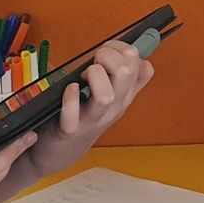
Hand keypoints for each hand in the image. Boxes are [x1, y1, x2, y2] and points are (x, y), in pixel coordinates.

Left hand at [32, 40, 154, 167]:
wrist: (60, 153)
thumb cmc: (83, 118)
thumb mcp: (111, 96)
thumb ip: (123, 76)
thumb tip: (137, 55)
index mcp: (125, 96)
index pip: (142, 67)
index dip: (125, 49)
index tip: (109, 49)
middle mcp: (114, 107)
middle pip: (126, 73)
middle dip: (109, 55)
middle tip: (95, 61)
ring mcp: (94, 119)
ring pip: (105, 95)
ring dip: (93, 75)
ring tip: (83, 77)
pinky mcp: (71, 129)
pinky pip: (72, 113)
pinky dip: (70, 97)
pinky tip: (69, 89)